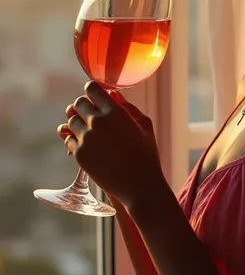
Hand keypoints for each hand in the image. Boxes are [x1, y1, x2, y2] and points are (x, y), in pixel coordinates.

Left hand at [57, 82, 162, 208]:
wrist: (139, 185)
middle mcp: (97, 122)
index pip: (91, 89)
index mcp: (115, 112)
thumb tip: (113, 95)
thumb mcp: (144, 125)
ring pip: (71, 121)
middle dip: (85, 106)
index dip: (93, 90)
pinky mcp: (79, 155)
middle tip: (92, 114)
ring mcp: (86, 139)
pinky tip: (86, 143)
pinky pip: (68, 140)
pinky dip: (75, 139)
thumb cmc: (146, 154)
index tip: (96, 96)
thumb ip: (128, 107)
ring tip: (89, 130)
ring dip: (79, 122)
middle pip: (78, 103)